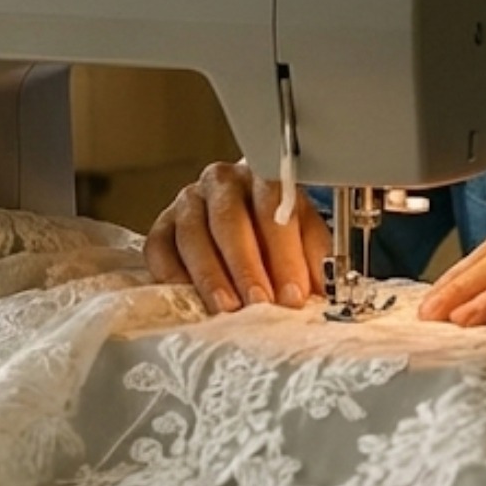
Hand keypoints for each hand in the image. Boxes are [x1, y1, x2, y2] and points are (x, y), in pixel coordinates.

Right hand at [146, 160, 330, 313]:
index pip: (273, 207)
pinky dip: (172, 274)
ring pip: (193, 234)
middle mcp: (223, 183)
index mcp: (264, 178)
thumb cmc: (276, 229)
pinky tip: (188, 296)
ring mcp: (188, 201)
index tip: (293, 293)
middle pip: (229, 220)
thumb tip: (324, 294)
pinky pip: (160, 247)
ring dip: (211, 274)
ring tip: (226, 307)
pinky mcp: (162, 225)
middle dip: (246, 265)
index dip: (284, 253)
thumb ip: (315, 259)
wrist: (240, 216)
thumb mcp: (304, 235)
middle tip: (258, 302)